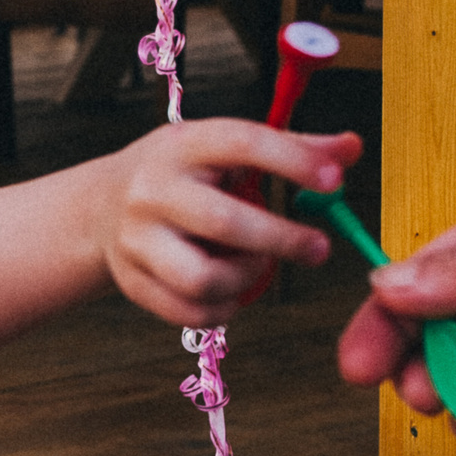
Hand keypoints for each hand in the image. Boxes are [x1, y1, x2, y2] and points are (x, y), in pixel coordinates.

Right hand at [100, 119, 364, 326]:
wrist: (102, 208)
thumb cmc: (183, 174)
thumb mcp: (225, 149)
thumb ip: (291, 148)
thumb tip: (352, 148)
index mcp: (182, 146)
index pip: (241, 144)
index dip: (292, 161)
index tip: (334, 180)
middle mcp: (153, 191)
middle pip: (223, 222)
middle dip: (282, 239)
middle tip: (318, 248)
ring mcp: (136, 240)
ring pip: (204, 279)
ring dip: (247, 278)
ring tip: (258, 264)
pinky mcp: (132, 282)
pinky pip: (191, 312)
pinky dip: (225, 307)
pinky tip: (233, 288)